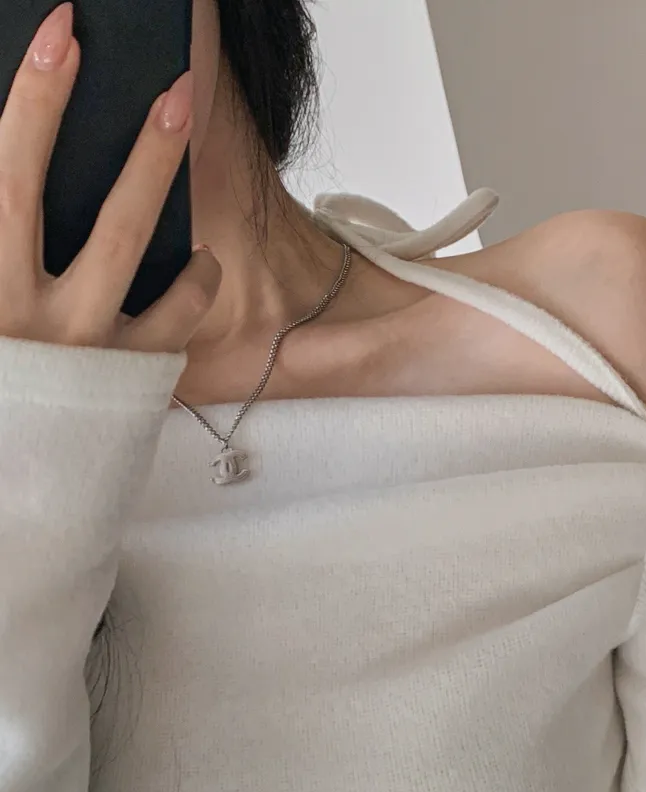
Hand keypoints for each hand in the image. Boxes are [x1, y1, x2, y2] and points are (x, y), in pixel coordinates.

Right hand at [0, 3, 220, 354]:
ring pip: (126, 248)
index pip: (4, 172)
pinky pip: (173, 321)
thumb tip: (21, 164)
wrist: (22, 470)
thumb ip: (5, 222)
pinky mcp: (122, 379)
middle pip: (70, 200)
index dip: (33, 101)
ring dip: (157, 180)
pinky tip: (201, 262)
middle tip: (168, 87)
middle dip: (121, 139)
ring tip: (181, 129)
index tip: (62, 35)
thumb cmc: (6, 363)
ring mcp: (78, 346)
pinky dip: (193, 285)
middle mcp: (21, 309)